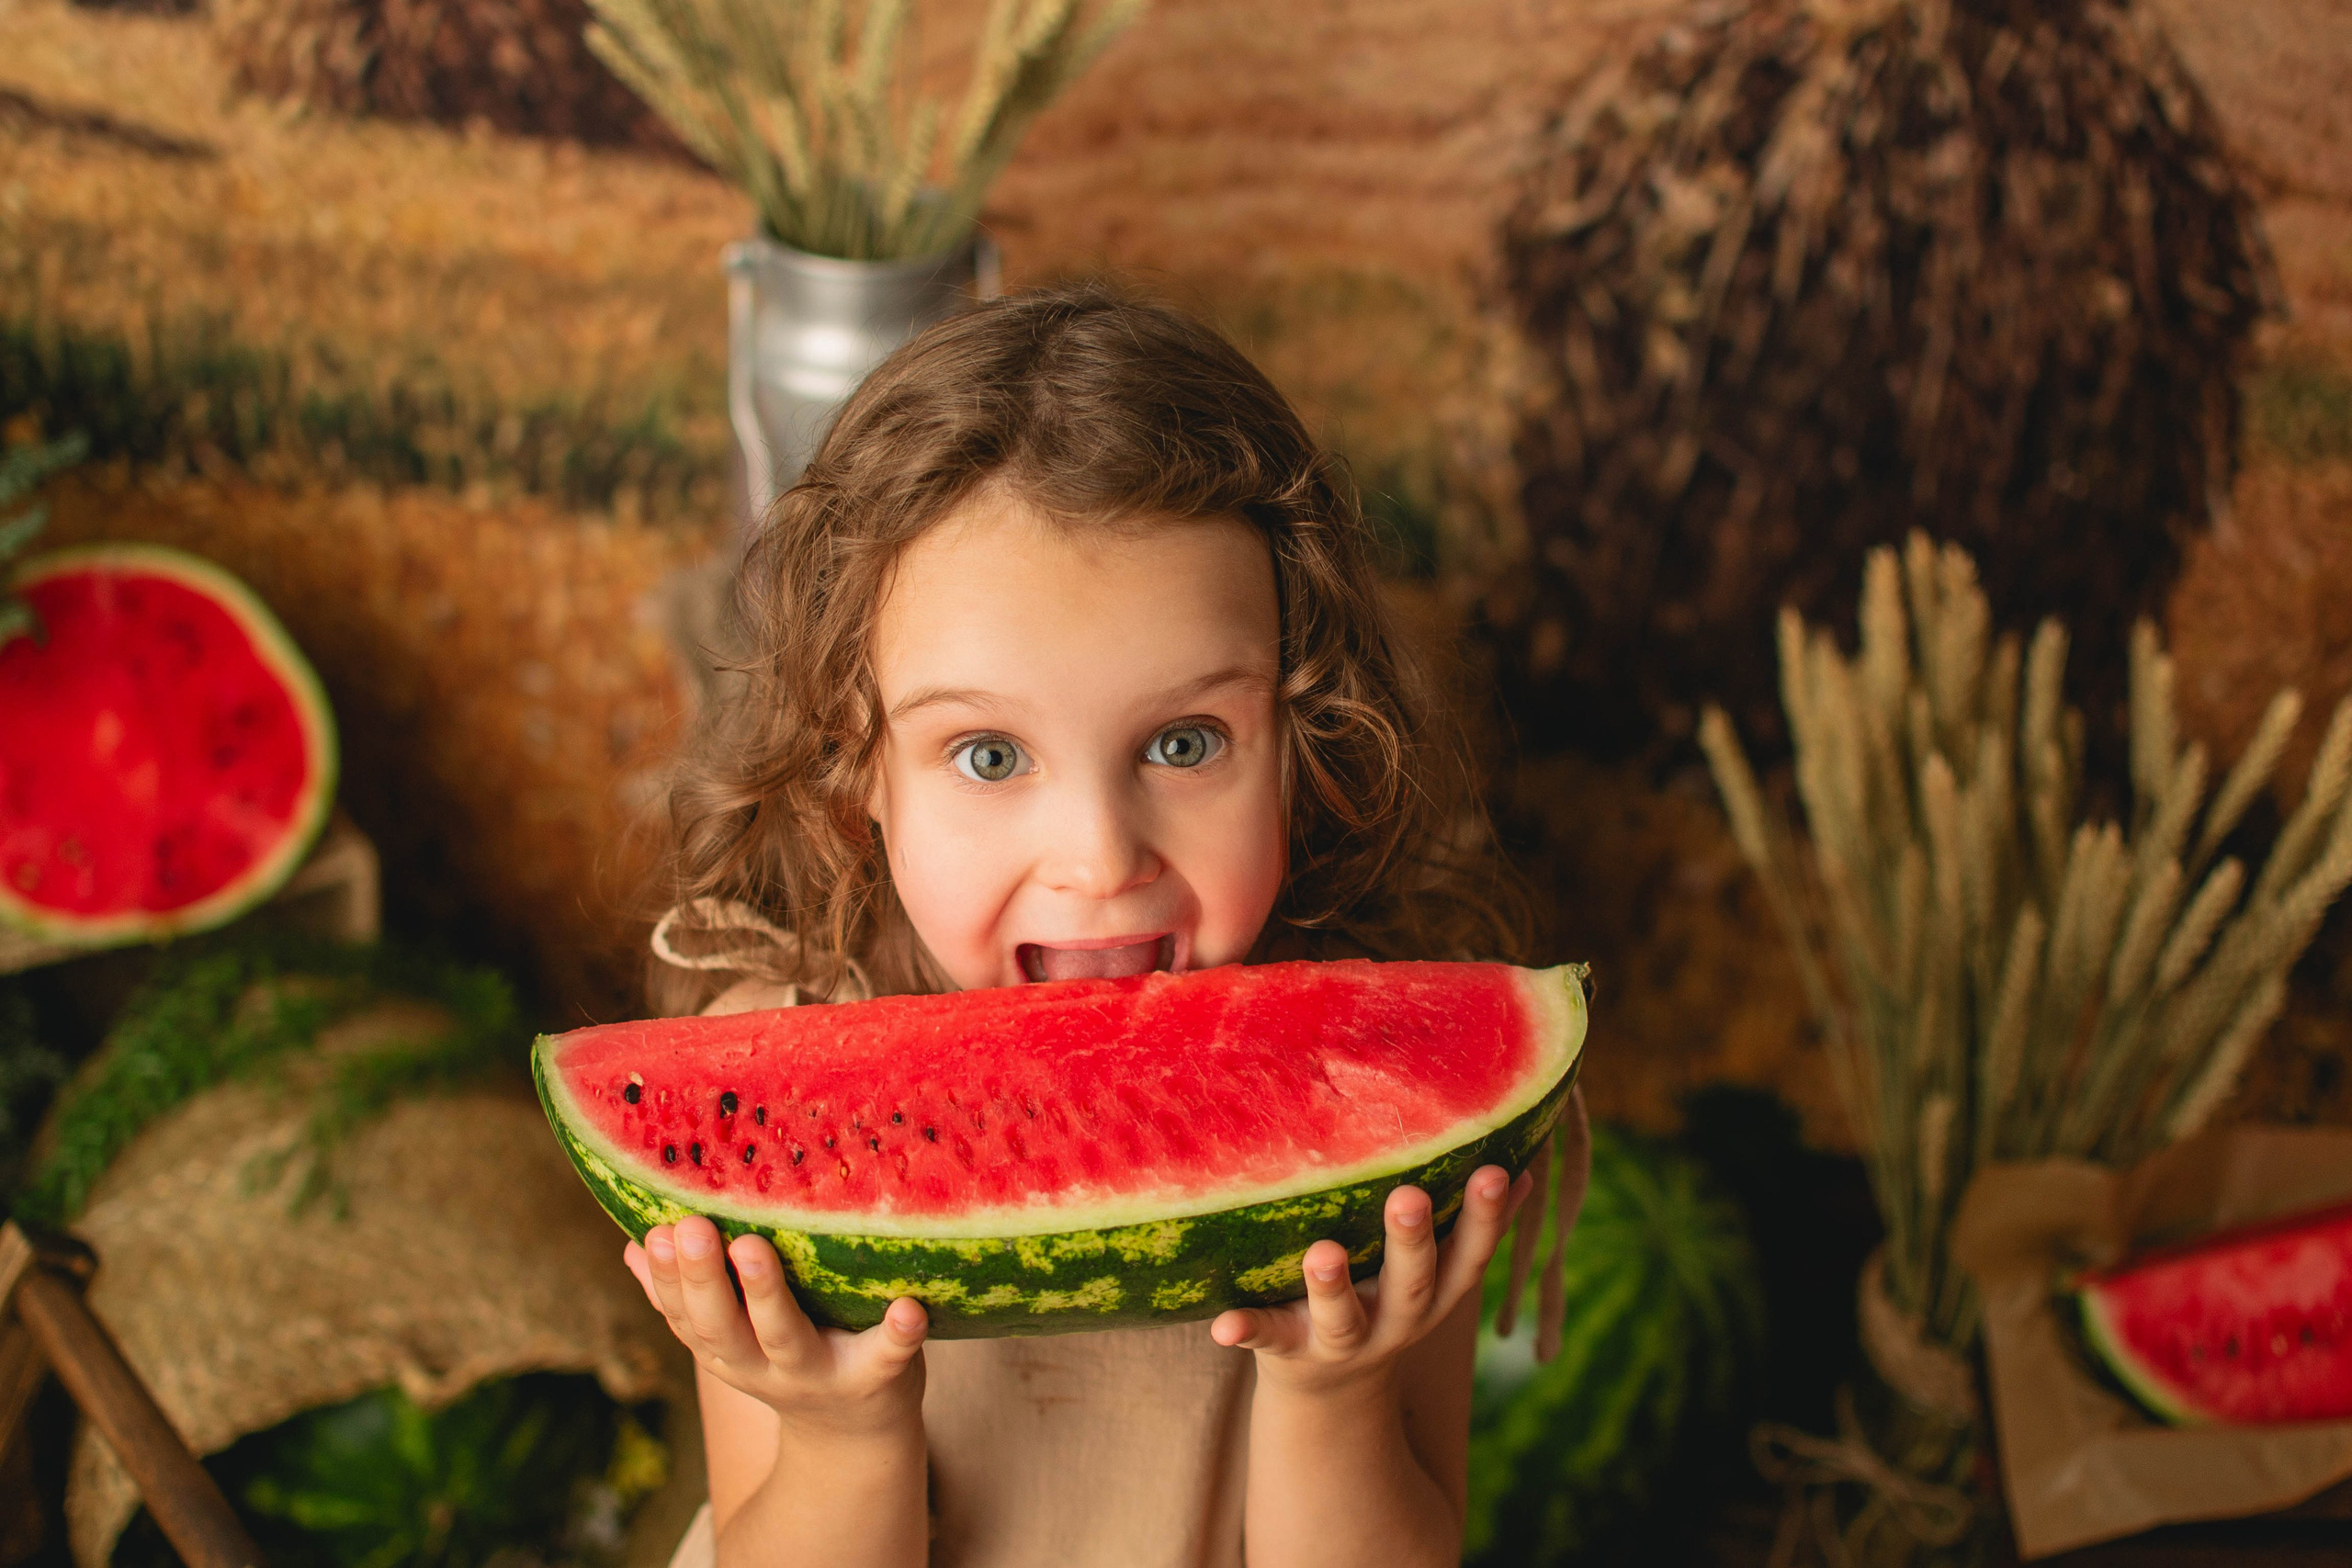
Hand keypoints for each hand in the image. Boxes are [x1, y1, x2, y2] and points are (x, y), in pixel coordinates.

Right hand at [624, 1217, 926, 1441]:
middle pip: (724, 1329)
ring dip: (767, 1296)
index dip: (667, 1279)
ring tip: (755, 1248)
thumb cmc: (792, 1358)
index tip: (655, 1233)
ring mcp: (821, 1374)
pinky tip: (907, 1308)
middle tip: (693, 1228)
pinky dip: (897, 1335)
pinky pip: (887, 1356)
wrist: (855, 1438)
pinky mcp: (878, 1377)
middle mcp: (766, 1366)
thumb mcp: (733, 1340)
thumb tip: (634, 1247)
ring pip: (786, 1338)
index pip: (686, 1316)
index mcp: (728, 1351)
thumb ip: (688, 1300)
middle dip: (704, 1280)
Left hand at [1208, 1164, 1529, 1393]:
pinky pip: (1266, 1340)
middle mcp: (1395, 1321)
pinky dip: (1245, 1331)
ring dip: (1333, 1287)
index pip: (1469, 1255)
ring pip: (1342, 1318)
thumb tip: (1523, 1165)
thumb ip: (1471, 1228)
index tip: (1496, 1171)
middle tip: (1409, 1197)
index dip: (1487, 1218)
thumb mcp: (1434, 1276)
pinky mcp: (1288, 1350)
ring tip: (1323, 1252)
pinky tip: (1222, 1327)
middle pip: (1410, 1284)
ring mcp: (1340, 1342)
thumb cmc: (1384, 1299)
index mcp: (1433, 1295)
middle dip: (1412, 1242)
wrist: (1330, 1395)